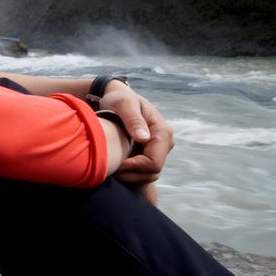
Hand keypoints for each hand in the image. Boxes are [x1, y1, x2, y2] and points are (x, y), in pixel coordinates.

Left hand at [102, 81, 172, 204]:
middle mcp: (166, 142)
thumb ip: (133, 119)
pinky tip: (116, 165)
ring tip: (112, 166)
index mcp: (162, 131)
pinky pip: (144, 174)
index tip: (115, 165)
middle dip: (130, 174)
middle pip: (152, 172)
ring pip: (149, 176)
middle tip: (110, 168)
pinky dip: (131, 174)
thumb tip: (144, 138)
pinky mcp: (152, 155)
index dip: (134, 168)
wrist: (118, 99)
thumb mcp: (123, 104)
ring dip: (130, 176)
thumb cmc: (119, 99)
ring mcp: (160, 150)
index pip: (154, 163)